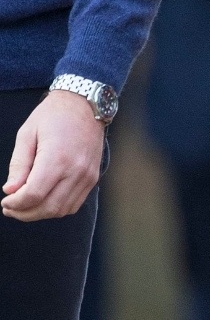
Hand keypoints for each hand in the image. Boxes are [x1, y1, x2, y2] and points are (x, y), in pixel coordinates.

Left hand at [2, 90, 104, 221]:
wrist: (85, 105)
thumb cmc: (52, 116)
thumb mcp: (27, 134)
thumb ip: (19, 164)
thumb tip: (10, 190)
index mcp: (57, 158)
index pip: (34, 194)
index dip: (16, 203)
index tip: (5, 202)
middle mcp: (76, 171)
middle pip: (48, 207)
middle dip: (25, 213)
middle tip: (10, 209)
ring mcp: (87, 176)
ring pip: (62, 210)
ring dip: (40, 214)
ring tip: (24, 208)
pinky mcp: (92, 178)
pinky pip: (74, 204)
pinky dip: (56, 209)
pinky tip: (43, 202)